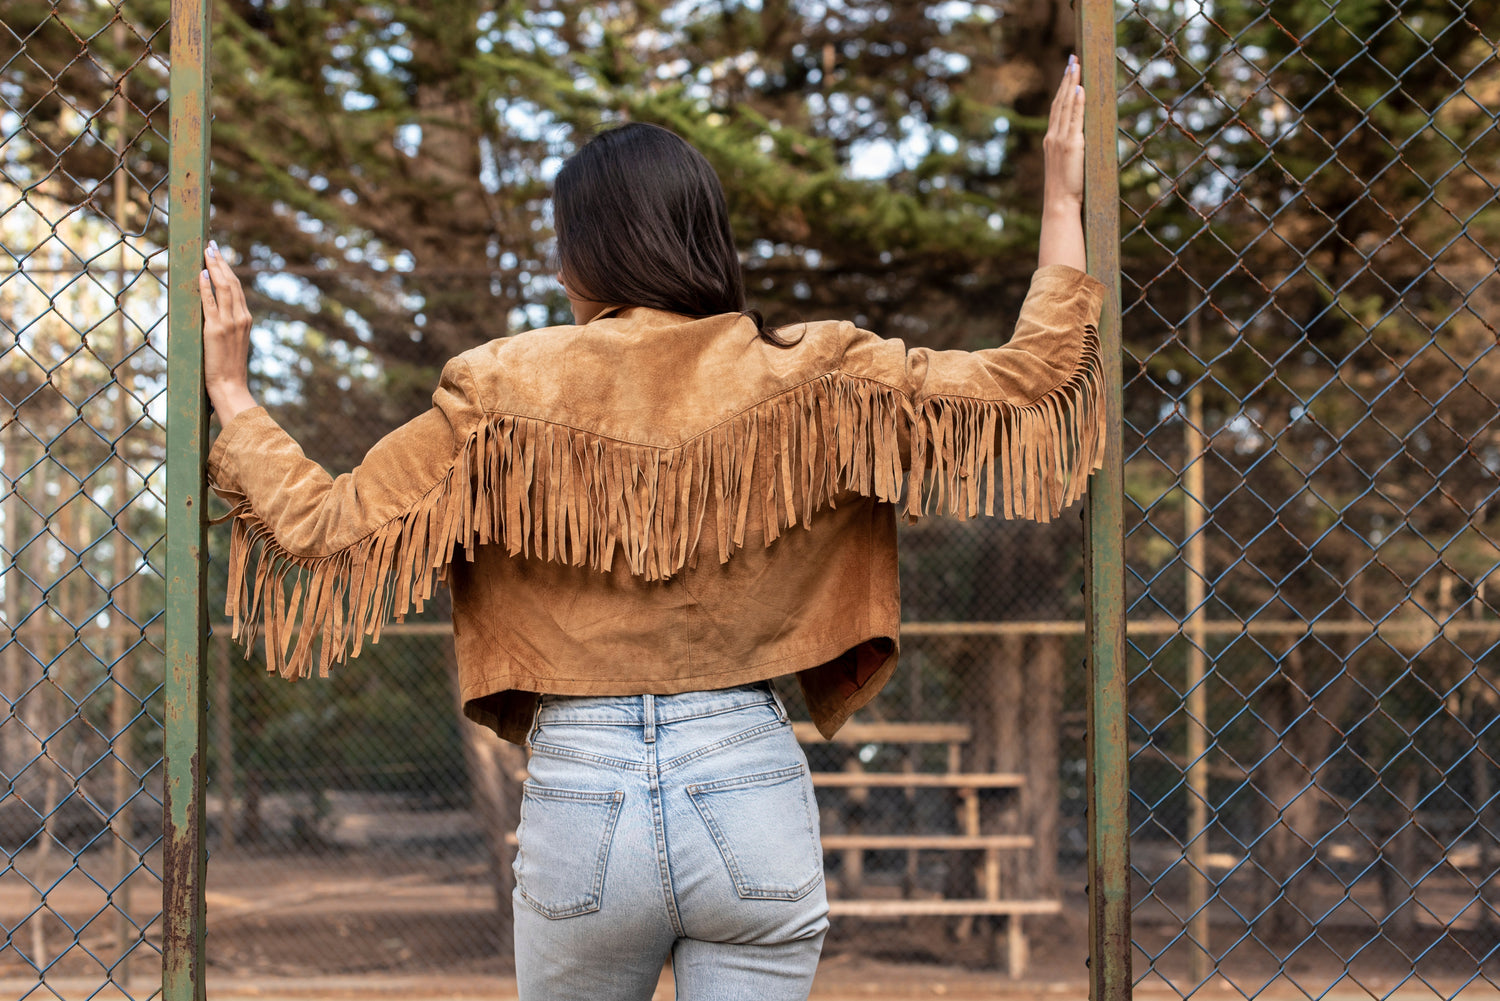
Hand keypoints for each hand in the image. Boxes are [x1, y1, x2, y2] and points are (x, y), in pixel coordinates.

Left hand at [200, 241, 258, 422]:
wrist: (230, 386)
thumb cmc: (228, 369)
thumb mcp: (232, 343)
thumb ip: (228, 326)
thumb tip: (214, 312)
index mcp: (245, 320)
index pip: (238, 288)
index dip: (228, 270)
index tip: (219, 256)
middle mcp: (241, 318)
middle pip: (232, 283)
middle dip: (221, 262)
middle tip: (212, 245)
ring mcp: (229, 323)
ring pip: (224, 288)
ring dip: (214, 268)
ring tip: (207, 252)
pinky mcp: (216, 330)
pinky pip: (211, 303)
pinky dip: (206, 286)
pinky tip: (201, 273)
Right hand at [1042, 54, 1084, 209]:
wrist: (1059, 204)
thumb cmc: (1065, 190)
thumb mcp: (1066, 166)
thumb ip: (1071, 150)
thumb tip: (1082, 140)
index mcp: (1052, 140)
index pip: (1057, 108)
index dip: (1062, 89)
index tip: (1068, 71)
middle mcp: (1053, 137)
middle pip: (1059, 102)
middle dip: (1067, 79)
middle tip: (1072, 59)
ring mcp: (1061, 140)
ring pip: (1065, 106)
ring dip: (1071, 84)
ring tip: (1076, 66)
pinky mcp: (1071, 145)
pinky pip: (1074, 120)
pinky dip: (1076, 103)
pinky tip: (1079, 89)